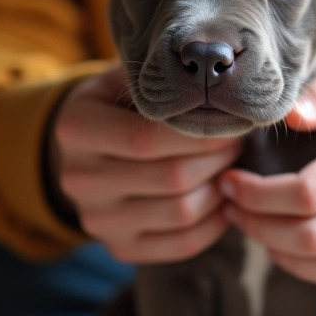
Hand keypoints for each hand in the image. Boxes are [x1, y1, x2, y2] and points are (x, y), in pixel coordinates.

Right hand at [48, 63, 240, 262]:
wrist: (87, 150)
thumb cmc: (118, 104)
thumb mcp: (125, 78)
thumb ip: (158, 76)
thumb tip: (212, 68)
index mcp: (77, 128)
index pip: (147, 139)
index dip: (200, 135)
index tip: (232, 124)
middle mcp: (79, 179)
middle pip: (171, 178)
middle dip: (217, 160)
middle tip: (238, 144)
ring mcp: (98, 219)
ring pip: (181, 213)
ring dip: (220, 190)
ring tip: (231, 168)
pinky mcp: (119, 247)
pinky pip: (181, 245)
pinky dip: (214, 224)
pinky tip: (223, 200)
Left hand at [218, 60, 315, 285]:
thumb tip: (291, 116)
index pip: (308, 191)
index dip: (258, 192)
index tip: (230, 178)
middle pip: (309, 234)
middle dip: (257, 221)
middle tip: (229, 199)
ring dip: (271, 245)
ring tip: (244, 219)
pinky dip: (299, 266)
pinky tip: (275, 242)